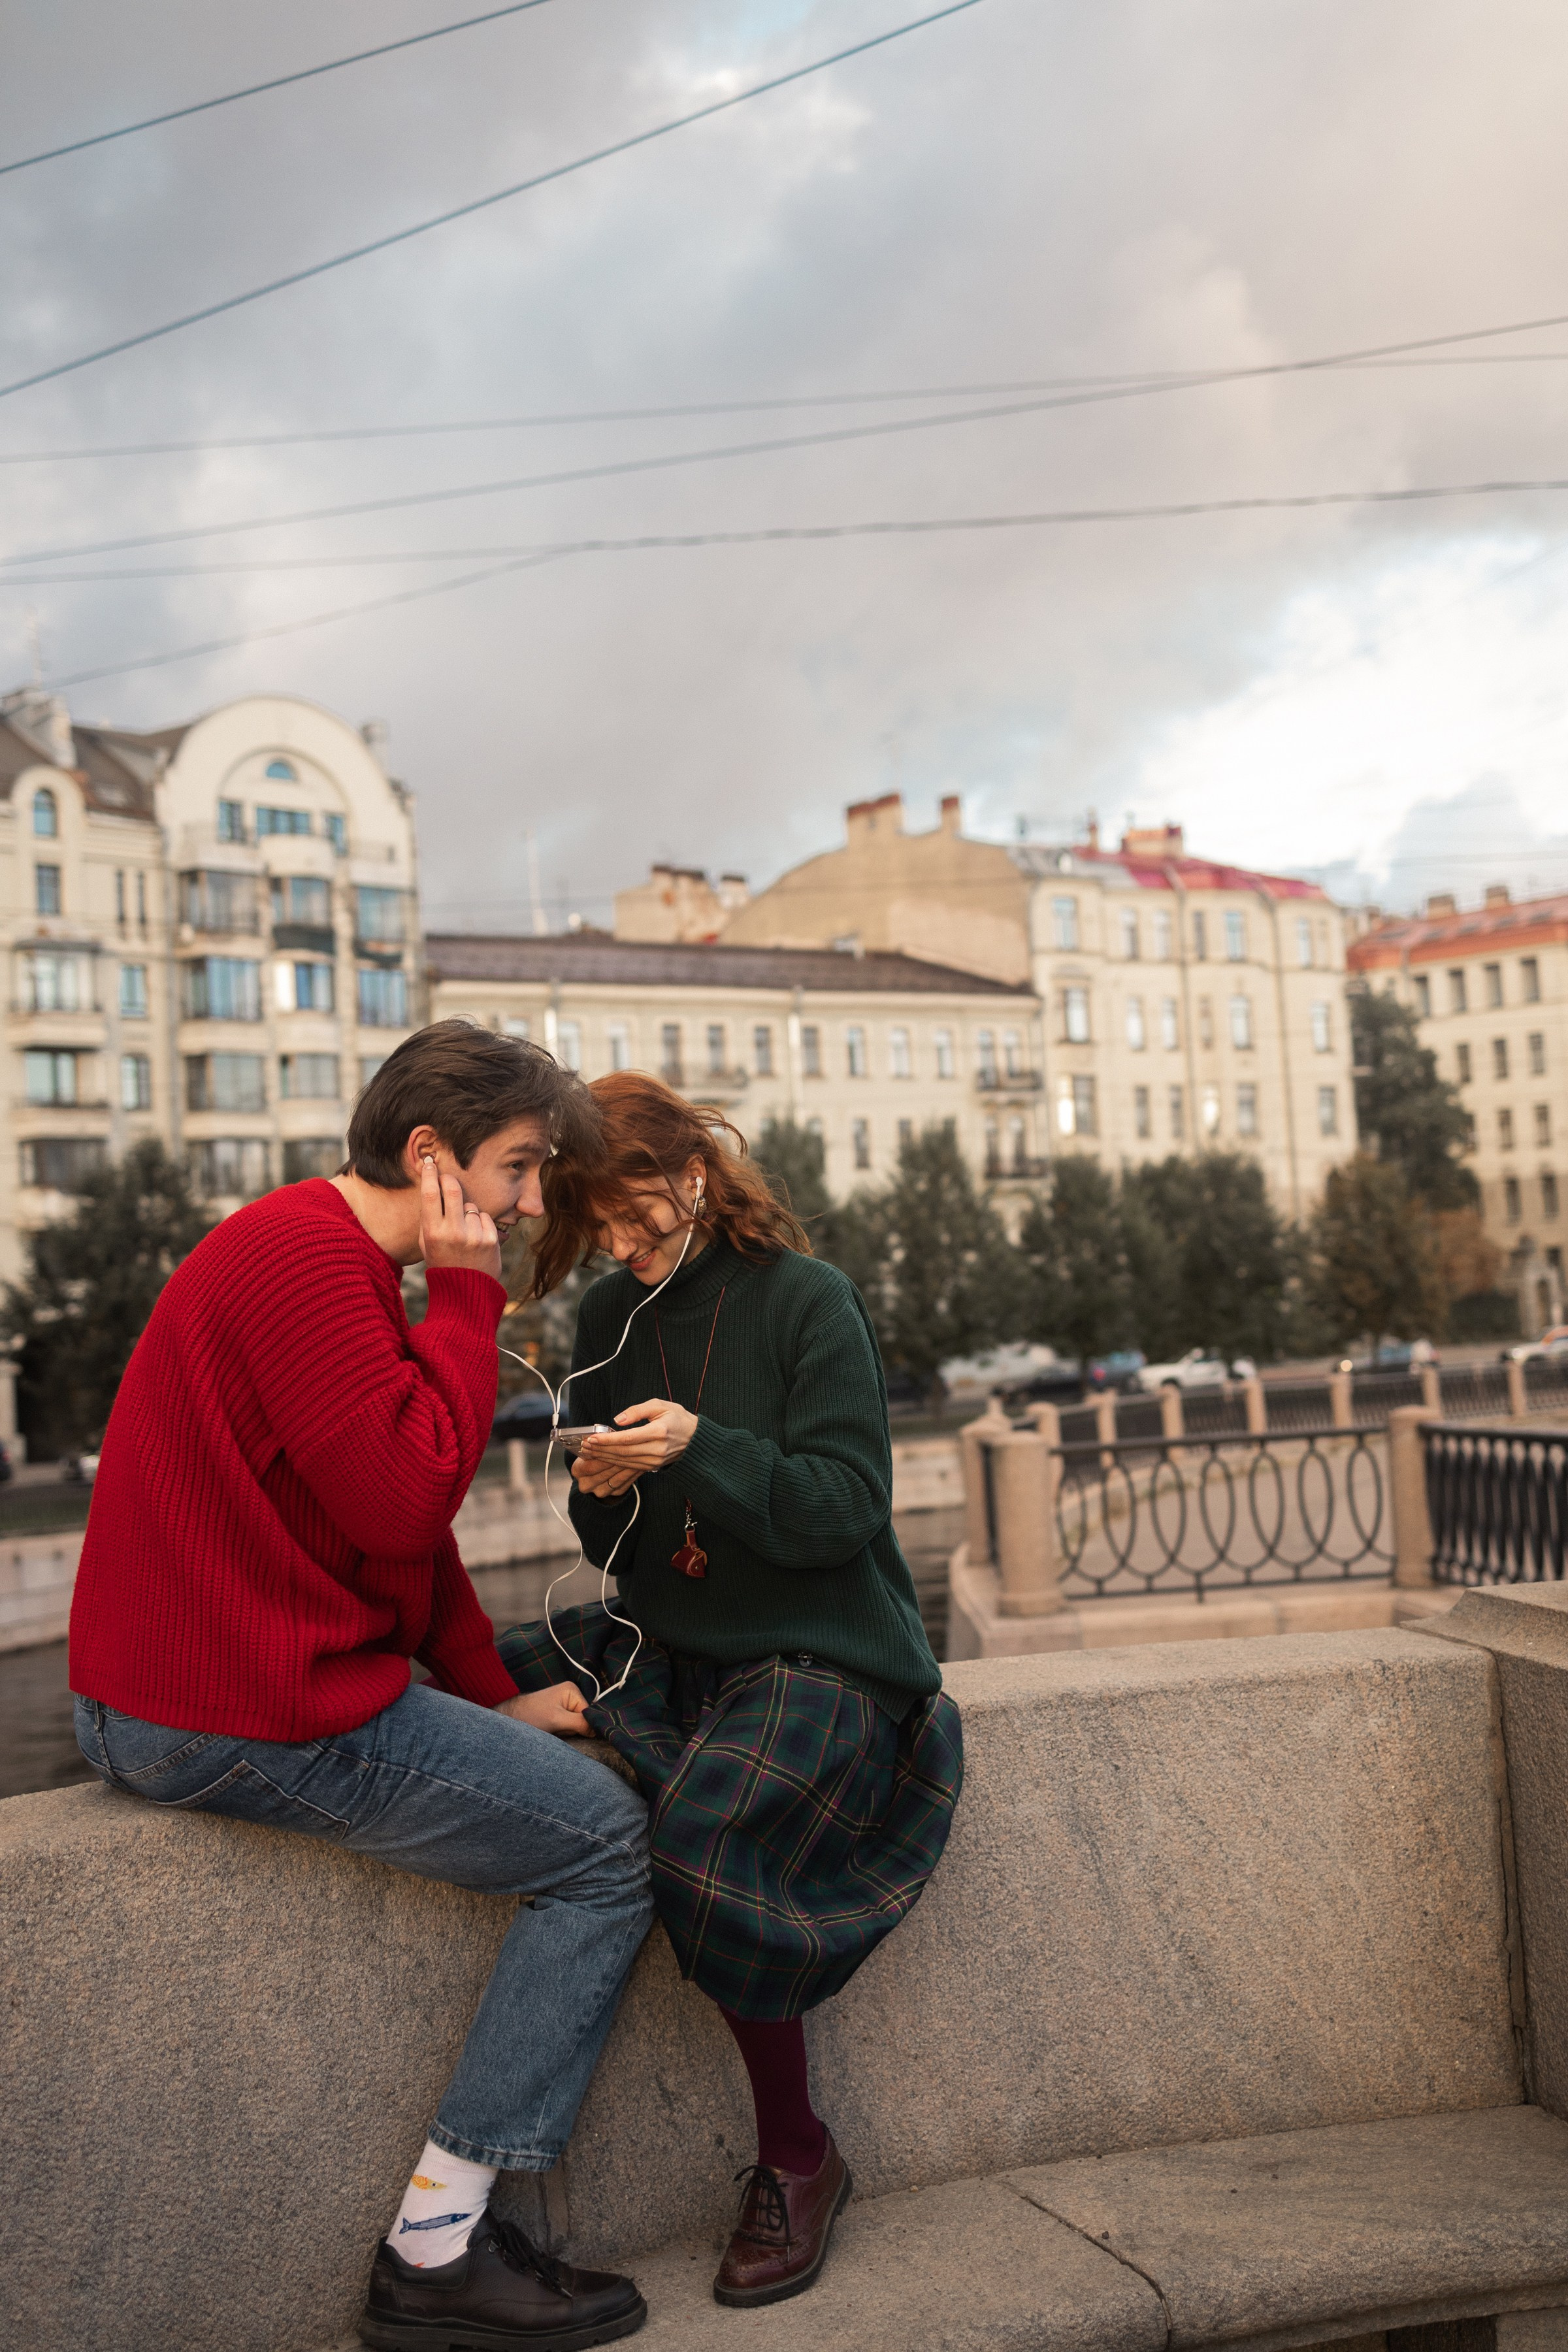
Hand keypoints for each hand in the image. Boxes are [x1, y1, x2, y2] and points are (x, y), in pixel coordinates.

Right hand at [419, 1154, 500, 1278]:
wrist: (465, 1291)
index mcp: (432, 1233)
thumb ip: (428, 1217)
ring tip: (463, 1231)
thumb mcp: (426, 1243)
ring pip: (470, 1205)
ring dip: (466, 1211)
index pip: (429, 1194)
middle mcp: (453, 1232)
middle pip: (453, 1190)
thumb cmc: (442, 1262)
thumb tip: (431, 1185)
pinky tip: (476, 1238)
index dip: (429, 1174)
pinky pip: (485, 1216)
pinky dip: (480, 1222)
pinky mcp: (491, 1238)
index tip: (429, 1162)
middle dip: (450, 1180)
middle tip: (447, 1179)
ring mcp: (474, 1235)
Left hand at [495, 1683, 590, 1735]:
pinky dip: (562, 1730)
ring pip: (576, 1725)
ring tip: (552, 1728)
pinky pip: (569, 1726)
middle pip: (583, 1719)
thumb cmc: (532, 1715)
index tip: (567, 1729)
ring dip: (565, 1731)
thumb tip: (598, 1730)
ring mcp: (566, 1704)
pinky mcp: (560, 1712)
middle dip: (571, 1728)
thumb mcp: (558, 1720)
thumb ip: (580, 1723)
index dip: (581, 1725)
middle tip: (556, 1727)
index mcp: (572, 1690)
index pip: (588, 1712)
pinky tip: (552, 1729)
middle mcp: (571, 1695)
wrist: (512, 1717)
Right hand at [570, 1448, 641, 1499]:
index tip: (614, 1447)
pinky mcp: (615, 1494)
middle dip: (618, 1461)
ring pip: (616, 1479)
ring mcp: (600, 1491)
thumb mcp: (591, 1447)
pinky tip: (640, 1465)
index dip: (603, 1456)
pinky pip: (626, 1484)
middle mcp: (586, 1484)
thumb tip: (606, 1436)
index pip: (590, 1465)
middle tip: (631, 1451)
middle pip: (604, 1473)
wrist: (599, 1470)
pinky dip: (633, 1474)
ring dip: (628, 1468)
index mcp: (577, 1470)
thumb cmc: (596, 1454)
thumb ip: (597, 1444)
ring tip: (638, 1457)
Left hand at [577, 1400, 697, 1477]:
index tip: (592, 1438)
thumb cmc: (677, 1418)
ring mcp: (655, 1461)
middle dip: (601, 1449)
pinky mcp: (652, 1467)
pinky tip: (602, 1457)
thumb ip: (638, 1410)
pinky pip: (629, 1466)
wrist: (694, 1438)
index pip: (628, 1438)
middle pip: (623, 1452)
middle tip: (584, 1445)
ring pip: (624, 1461)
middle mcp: (657, 1450)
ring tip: (588, 1452)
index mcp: (659, 1432)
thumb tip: (618, 1420)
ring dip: (604, 1457)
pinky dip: (614, 1462)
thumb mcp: (660, 1405)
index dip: (608, 1440)